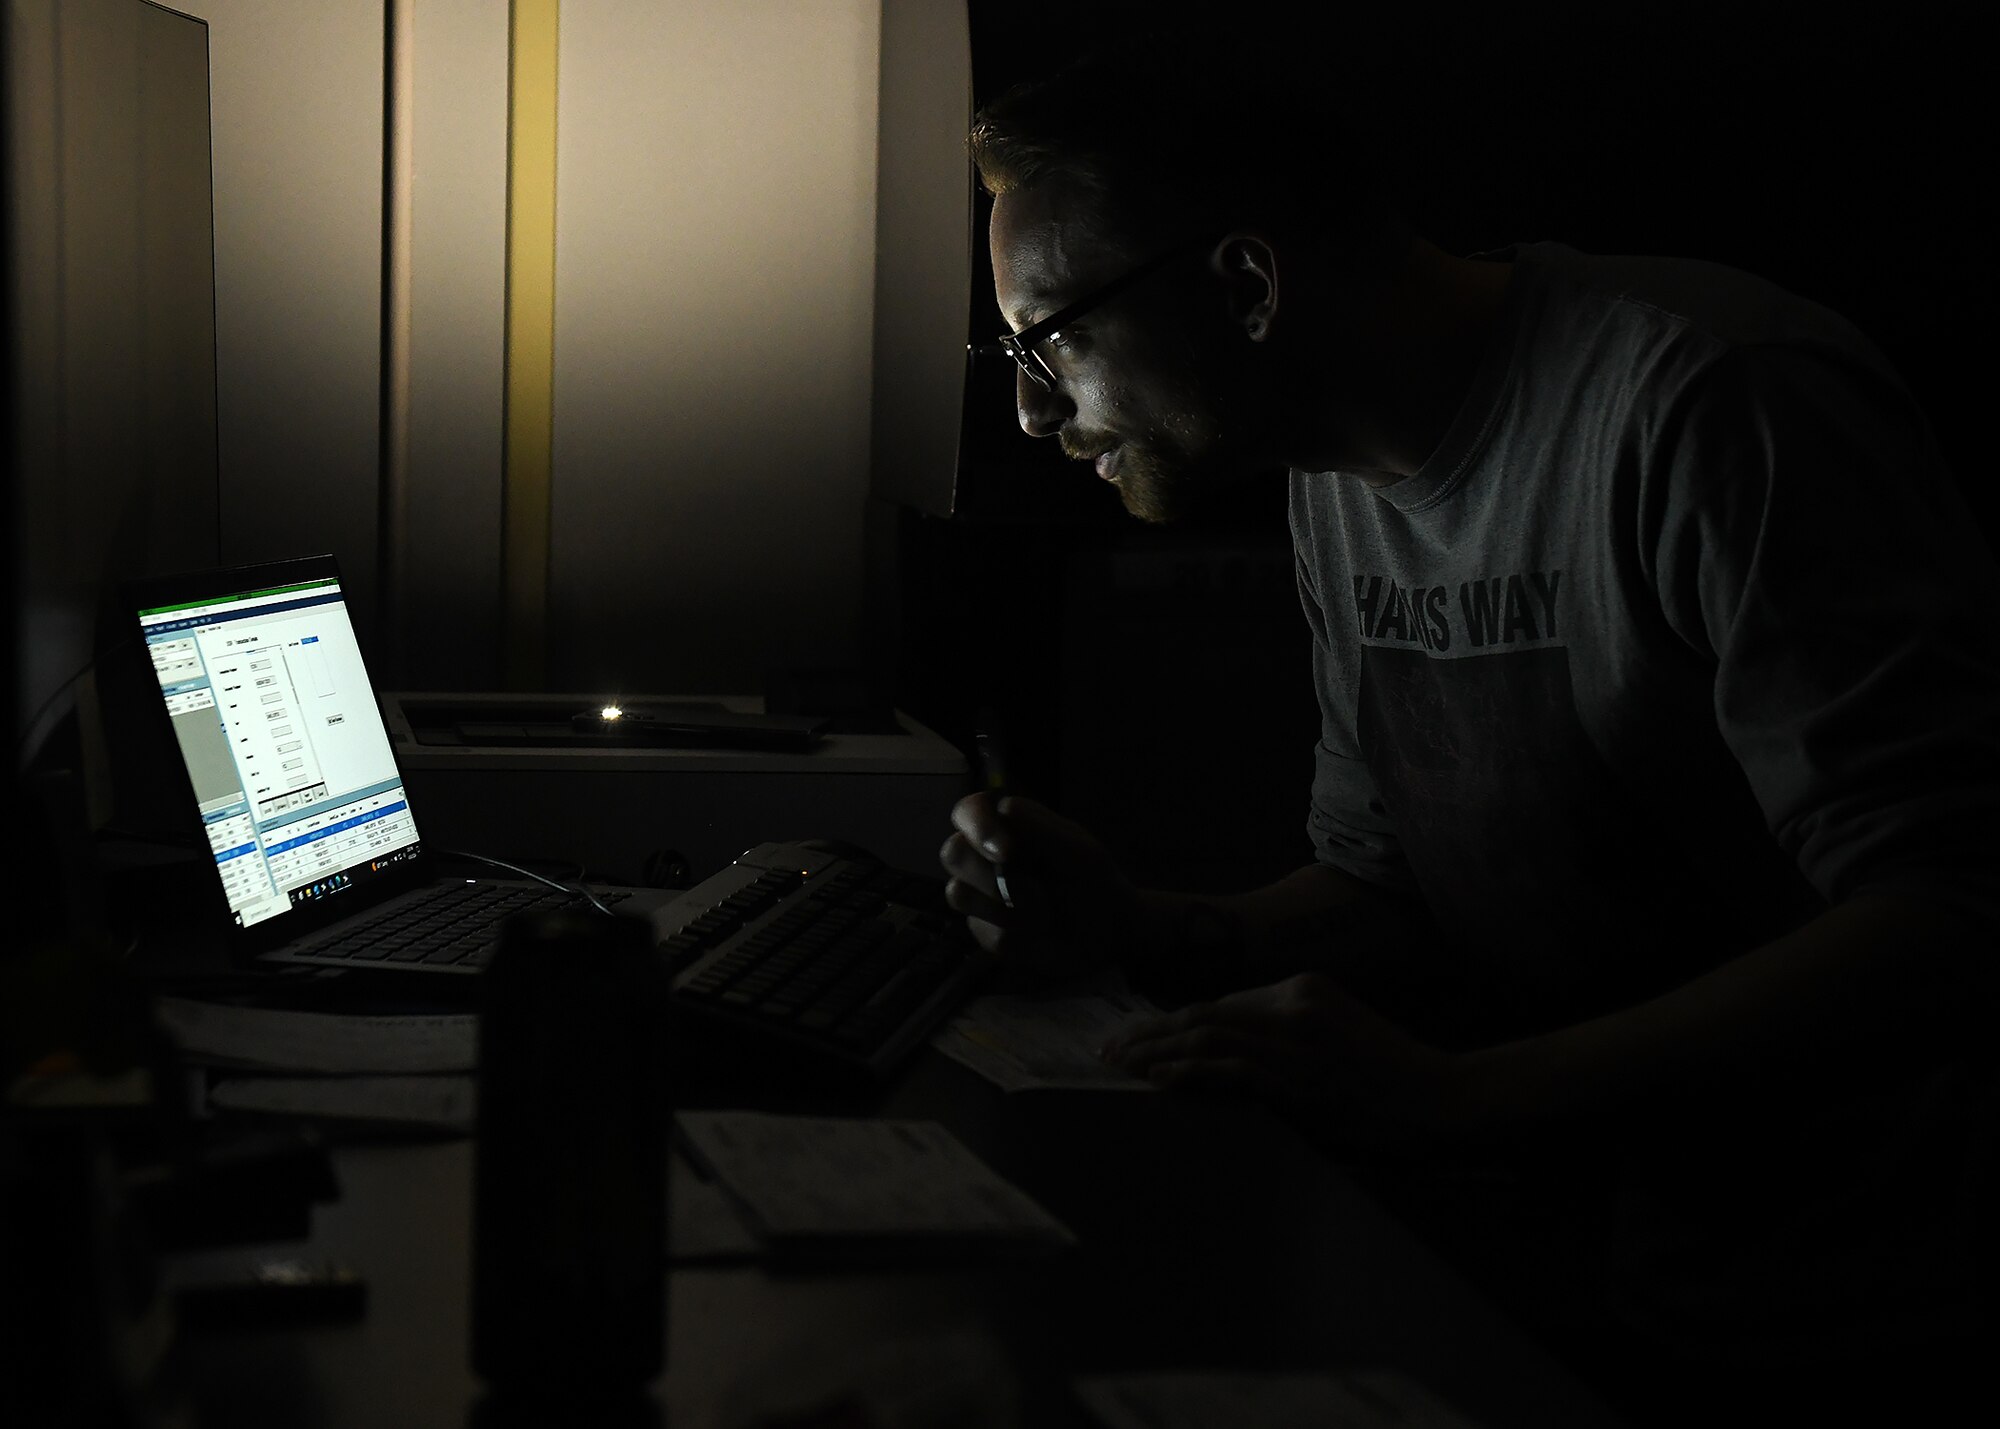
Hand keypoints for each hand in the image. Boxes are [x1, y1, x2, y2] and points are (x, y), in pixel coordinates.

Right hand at [939, 793, 1147, 983]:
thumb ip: (1042, 830)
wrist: (1107, 932)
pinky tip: (1043, 933)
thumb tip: (1003, 808)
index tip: (1007, 852)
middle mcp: (983, 856)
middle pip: (953, 852)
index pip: (969, 811)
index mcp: (1006, 826)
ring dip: (1008, 907)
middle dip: (992, 875)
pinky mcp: (984, 931)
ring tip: (1046, 912)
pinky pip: (984, 933)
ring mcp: (980, 894)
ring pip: (958, 893)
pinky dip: (1021, 935)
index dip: (978, 827)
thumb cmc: (1092, 880)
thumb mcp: (1080, 853)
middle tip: (1036, 892)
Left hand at [1102, 973, 1493, 1150]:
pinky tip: (1157, 1080)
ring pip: (1207, 1037)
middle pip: (1203, 1013)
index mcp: (1302, 988)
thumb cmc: (1388, 1075)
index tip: (1136, 1035)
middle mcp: (1294, 1004)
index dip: (1171, 1019)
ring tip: (1118, 1065)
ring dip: (1154, 1052)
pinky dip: (1187, 1073)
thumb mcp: (1336, 1032)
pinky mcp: (1300, 1078)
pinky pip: (1229, 1071)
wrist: (1442, 1096)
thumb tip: (1223, 1051)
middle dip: (1148, 1032)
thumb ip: (1284, 1034)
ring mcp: (1297, 1040)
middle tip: (1107, 1049)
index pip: (1220, 1003)